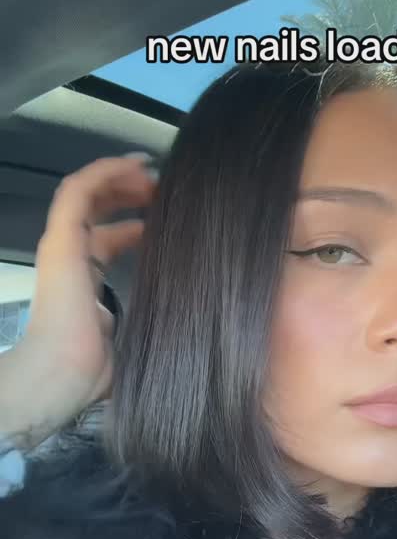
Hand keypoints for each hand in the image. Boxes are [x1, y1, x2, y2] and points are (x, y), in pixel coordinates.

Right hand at [0, 155, 156, 449]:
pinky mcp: (62, 238)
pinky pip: (79, 188)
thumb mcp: (137, 333)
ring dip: (120, 177)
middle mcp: (72, 259)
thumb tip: (191, 314)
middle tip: (162, 189)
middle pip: (97, 211)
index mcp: (85, 282)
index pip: (108, 241)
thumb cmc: (99, 367)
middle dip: (129, 194)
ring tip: (151, 173)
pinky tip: (135, 165)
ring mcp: (63, 246)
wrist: (67, 373)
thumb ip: (152, 316)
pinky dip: (106, 171)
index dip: (136, 225)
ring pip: (87, 191)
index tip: (168, 218)